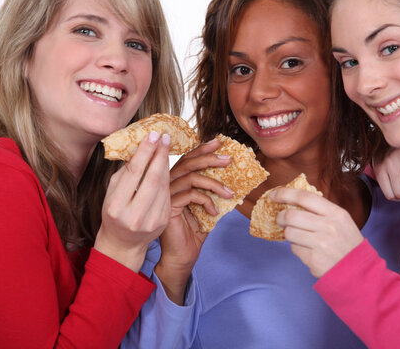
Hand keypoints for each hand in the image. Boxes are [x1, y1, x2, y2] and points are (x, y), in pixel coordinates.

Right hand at [94, 132, 170, 272]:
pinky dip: (168, 179)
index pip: (134, 173)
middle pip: (152, 178)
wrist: (123, 243)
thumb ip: (123, 174)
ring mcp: (151, 220)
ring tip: (166, 148)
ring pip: (163, 185)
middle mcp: (134, 215)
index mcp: (116, 206)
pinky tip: (166, 167)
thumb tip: (138, 148)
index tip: (153, 135)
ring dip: (166, 164)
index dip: (145, 152)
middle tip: (165, 137)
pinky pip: (167, 194)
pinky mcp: (163, 221)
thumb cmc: (115, 213)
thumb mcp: (111, 194)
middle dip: (160, 154)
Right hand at [155, 138, 232, 303]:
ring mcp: (166, 194)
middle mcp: (168, 184)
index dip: (202, 149)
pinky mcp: (168, 206)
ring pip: (191, 177)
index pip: (188, 159)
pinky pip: (190, 195)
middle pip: (188, 162)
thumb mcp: (208, 206)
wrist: (182, 256)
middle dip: (209, 158)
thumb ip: (213, 191)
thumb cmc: (194, 231)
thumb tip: (233, 176)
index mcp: (176, 181)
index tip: (219, 142)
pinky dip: (207, 201)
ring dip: (214, 183)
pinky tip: (215, 212)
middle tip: (228, 159)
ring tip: (230, 193)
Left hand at [272, 188, 363, 277]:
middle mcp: (328, 227)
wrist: (359, 271)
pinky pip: (294, 249)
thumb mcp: (342, 221)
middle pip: (291, 216)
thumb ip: (321, 210)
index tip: (274, 195)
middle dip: (281, 217)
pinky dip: (297, 248)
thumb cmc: (348, 244)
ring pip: (289, 233)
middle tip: (280, 219)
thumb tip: (294, 201)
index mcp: (336, 213)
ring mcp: (321, 244)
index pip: (304, 197)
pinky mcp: (313, 259)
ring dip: (289, 234)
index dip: (285, 194)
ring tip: (299, 237)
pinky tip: (308, 250)